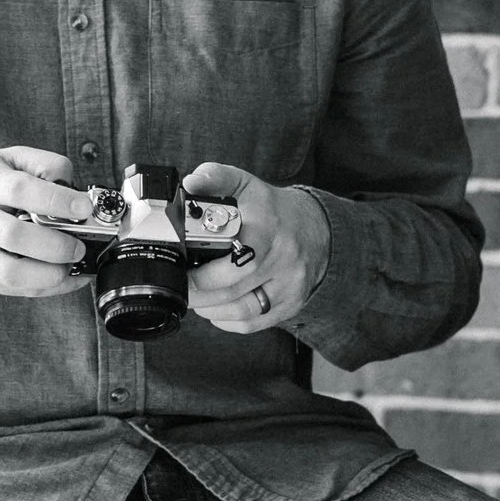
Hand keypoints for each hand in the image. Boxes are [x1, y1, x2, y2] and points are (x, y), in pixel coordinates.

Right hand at [0, 147, 92, 297]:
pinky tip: (65, 279)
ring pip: (11, 271)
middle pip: (16, 236)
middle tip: (78, 244)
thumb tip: (74, 185)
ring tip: (69, 265)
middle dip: (56, 245)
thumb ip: (40, 163)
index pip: (21, 189)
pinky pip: (12, 287)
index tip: (83, 208)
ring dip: (49, 274)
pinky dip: (44, 287)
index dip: (56, 200)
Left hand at [182, 162, 328, 337]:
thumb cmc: (273, 210)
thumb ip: (216, 178)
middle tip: (182, 285)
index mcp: (269, 228)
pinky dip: (227, 320)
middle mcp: (284, 259)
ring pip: (243, 310)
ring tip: (195, 296)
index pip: (240, 257)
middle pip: (235, 287)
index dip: (206, 271)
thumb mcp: (246, 185)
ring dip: (210, 308)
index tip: (183, 267)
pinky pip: (253, 323)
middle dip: (200, 291)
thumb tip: (190, 184)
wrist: (317, 229)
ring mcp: (290, 286)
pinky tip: (216, 307)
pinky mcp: (291, 304)